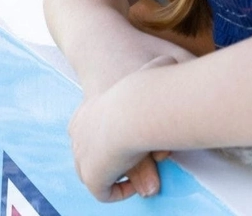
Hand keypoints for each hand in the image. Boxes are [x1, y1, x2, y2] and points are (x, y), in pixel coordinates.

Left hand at [69, 55, 178, 200]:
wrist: (134, 109)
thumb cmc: (148, 85)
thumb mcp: (151, 67)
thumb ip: (162, 65)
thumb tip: (171, 59)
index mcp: (88, 109)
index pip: (95, 126)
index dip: (117, 134)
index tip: (138, 137)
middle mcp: (79, 133)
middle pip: (94, 151)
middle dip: (120, 158)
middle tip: (144, 158)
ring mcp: (82, 155)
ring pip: (96, 171)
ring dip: (120, 173)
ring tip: (143, 169)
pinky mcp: (91, 176)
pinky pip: (103, 192)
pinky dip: (120, 191)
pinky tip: (137, 183)